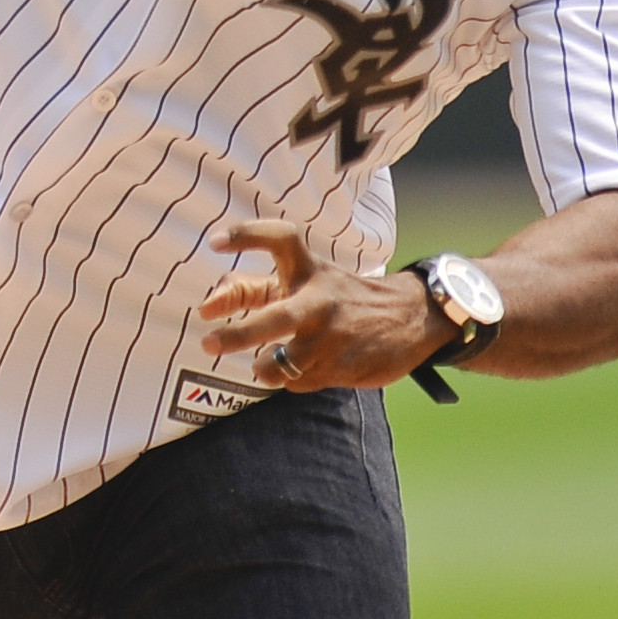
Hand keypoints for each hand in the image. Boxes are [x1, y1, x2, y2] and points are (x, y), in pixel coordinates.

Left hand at [197, 219, 440, 392]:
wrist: (409, 317)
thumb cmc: (343, 297)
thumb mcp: (310, 281)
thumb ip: (263, 288)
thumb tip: (213, 299)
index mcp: (308, 269)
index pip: (278, 238)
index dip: (247, 236)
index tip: (215, 242)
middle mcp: (318, 299)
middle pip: (273, 319)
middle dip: (237, 335)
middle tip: (207, 342)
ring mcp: (330, 336)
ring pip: (279, 365)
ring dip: (264, 368)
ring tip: (264, 363)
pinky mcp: (341, 366)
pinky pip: (297, 382)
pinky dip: (292, 379)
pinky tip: (306, 367)